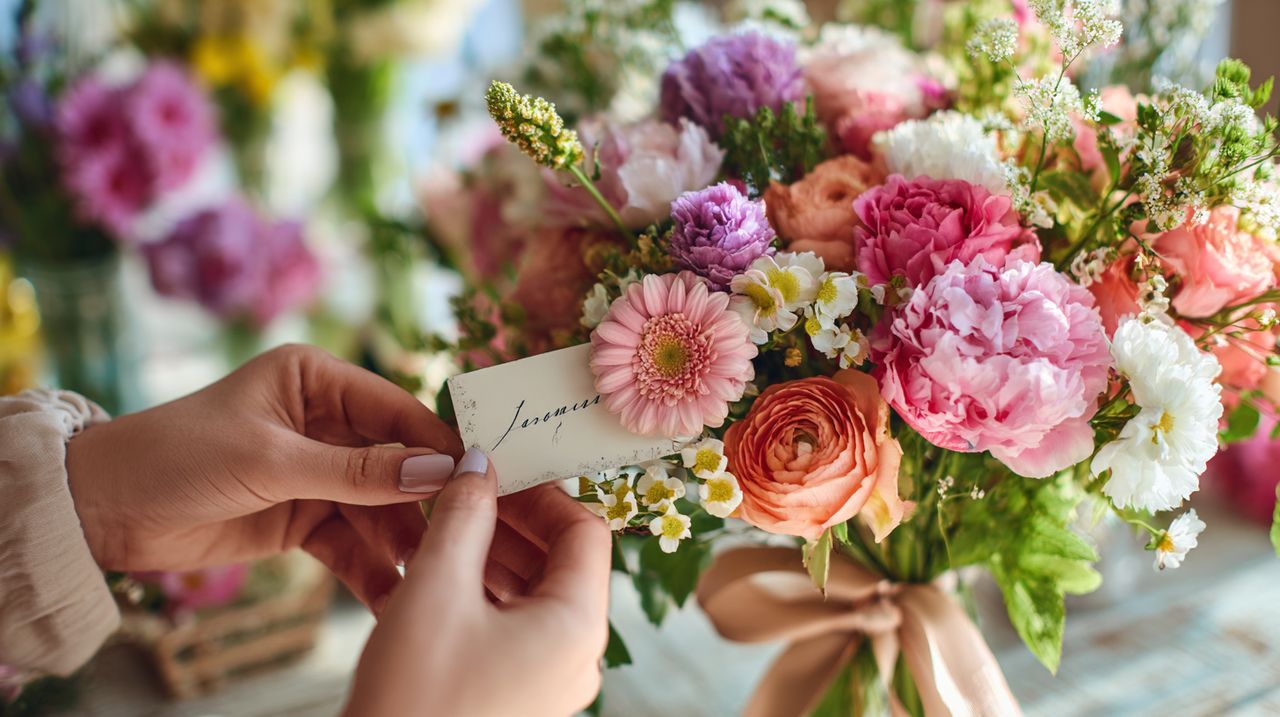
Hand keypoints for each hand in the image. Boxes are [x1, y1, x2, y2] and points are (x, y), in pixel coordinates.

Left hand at [66, 344, 464, 609]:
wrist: (102, 512)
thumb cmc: (177, 456)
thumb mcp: (271, 460)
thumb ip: (357, 471)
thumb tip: (439, 473)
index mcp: (315, 379)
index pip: (394, 409)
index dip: (436, 443)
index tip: (481, 476)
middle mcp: (323, 420)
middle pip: (394, 461)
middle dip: (424, 500)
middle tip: (467, 535)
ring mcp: (316, 471)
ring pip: (378, 506)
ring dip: (401, 540)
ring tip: (430, 573)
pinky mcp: (302, 516)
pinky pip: (350, 540)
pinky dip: (369, 566)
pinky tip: (392, 591)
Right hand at [346, 450, 611, 716]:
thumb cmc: (413, 697)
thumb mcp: (435, 589)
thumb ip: (464, 516)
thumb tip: (479, 464)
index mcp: (578, 626)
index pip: (585, 532)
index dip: (542, 491)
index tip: (497, 466)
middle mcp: (578, 655)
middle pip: (563, 562)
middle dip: (514, 518)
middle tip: (464, 486)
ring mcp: (550, 681)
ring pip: (536, 593)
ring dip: (494, 552)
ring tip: (444, 522)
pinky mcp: (519, 696)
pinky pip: (515, 627)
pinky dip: (485, 591)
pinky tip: (440, 571)